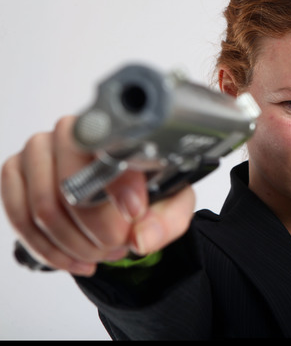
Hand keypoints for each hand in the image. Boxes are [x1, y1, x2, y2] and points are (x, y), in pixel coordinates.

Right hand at [1, 116, 195, 275]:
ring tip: (100, 254)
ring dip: (75, 244)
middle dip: (97, 229)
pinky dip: (50, 250)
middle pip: (71, 185)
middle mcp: (71, 133)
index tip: (135, 213)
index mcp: (115, 131)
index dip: (119, 185)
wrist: (120, 196)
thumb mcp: (173, 205)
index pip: (108, 148)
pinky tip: (76, 260)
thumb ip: (166, 221)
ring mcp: (38, 151)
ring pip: (44, 208)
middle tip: (117, 245)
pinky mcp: (16, 173)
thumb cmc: (148, 192)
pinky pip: (20, 219)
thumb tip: (143, 239)